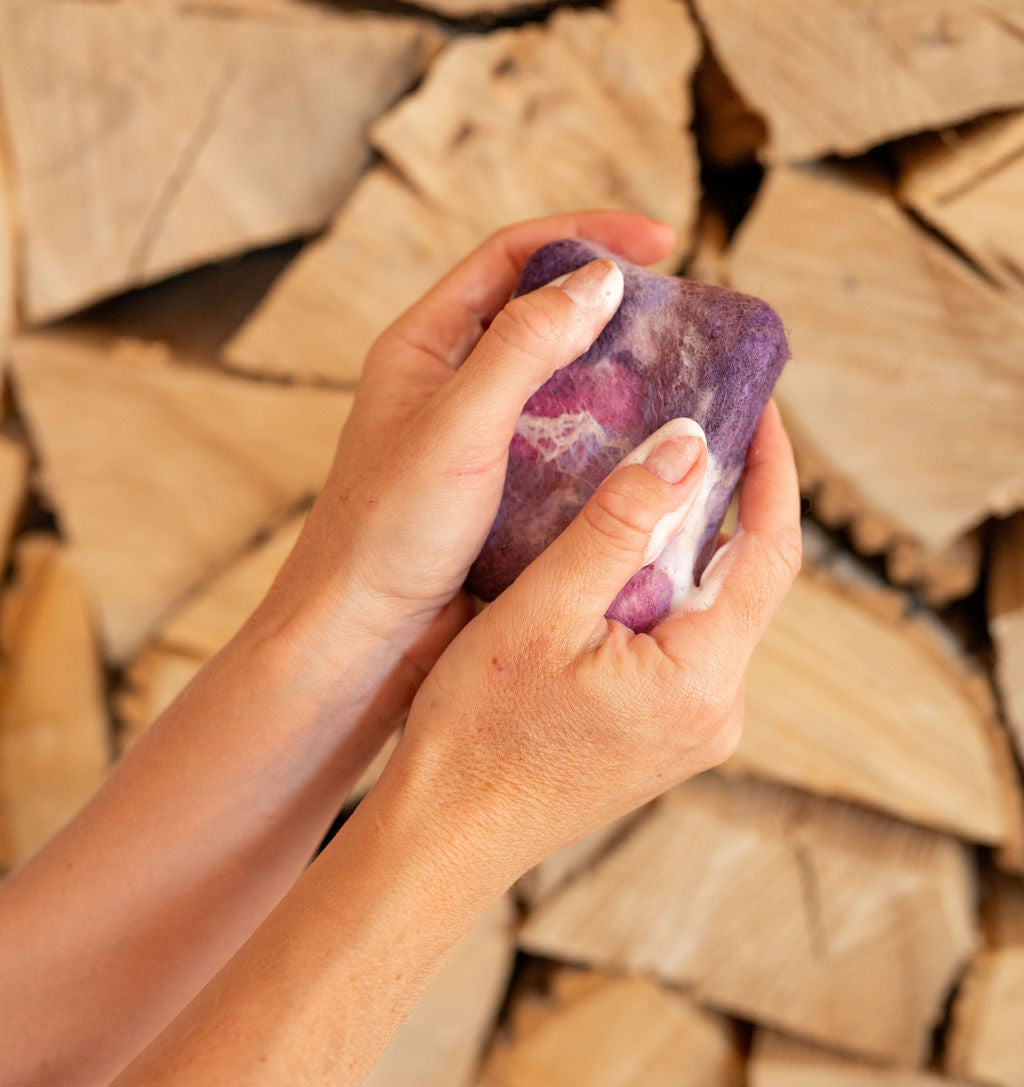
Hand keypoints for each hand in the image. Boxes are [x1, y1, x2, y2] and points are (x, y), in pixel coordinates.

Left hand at [252, 211, 676, 700]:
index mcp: (423, 346)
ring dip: (616, 377)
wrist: (360, 638)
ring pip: (559, 385)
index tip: (664, 243)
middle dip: (610, 306)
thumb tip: (599, 280)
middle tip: (679, 317)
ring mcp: (477, 439)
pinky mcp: (499, 492)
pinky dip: (606, 440)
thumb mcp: (457, 424)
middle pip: (541, 315)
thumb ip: (523, 347)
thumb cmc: (385, 529)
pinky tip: (648, 451)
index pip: (512, 258)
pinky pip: (564, 448)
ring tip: (679, 382)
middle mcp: (450, 385)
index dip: (587, 236)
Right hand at [395, 400, 801, 878]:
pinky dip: (661, 591)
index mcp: (701, 680)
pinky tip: (617, 562)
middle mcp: (718, 712)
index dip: (773, 472)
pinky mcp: (666, 735)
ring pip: (710, 610)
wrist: (446, 834)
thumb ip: (620, 526)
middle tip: (690, 428)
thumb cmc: (479, 731)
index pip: (770, 552)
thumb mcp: (543, 611)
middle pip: (742, 580)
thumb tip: (688, 446)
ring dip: (685, 547)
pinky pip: (684, 643)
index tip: (760, 408)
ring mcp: (695, 730)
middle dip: (724, 503)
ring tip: (645, 484)